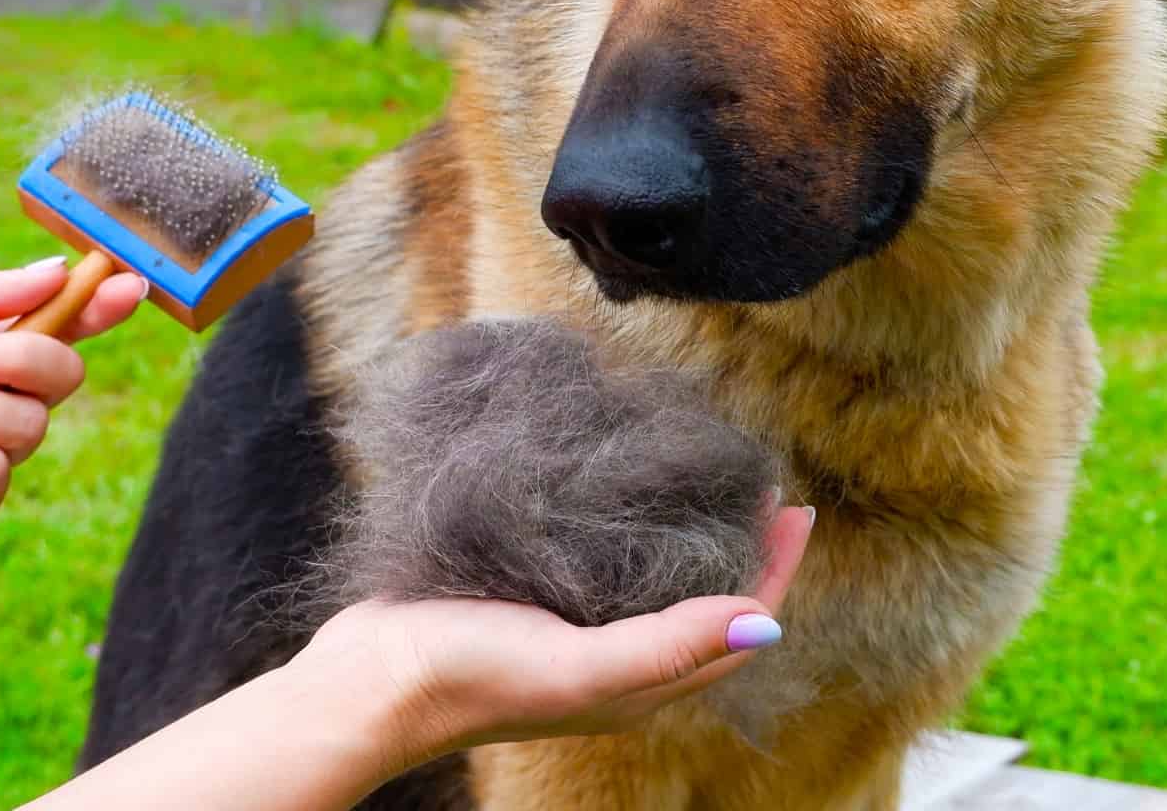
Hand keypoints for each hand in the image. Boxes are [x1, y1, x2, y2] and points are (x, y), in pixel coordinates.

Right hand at [295, 498, 815, 775]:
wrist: (371, 681)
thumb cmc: (474, 677)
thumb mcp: (580, 666)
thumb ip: (670, 646)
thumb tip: (767, 623)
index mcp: (639, 686)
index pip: (735, 628)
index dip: (773, 570)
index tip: (795, 506)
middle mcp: (616, 662)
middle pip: (705, 604)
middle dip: (743, 548)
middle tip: (761, 484)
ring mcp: (575, 632)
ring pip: (658, 584)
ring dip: (692, 535)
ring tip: (709, 480)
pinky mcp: (536, 603)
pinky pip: (607, 567)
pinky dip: (634, 529)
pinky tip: (626, 491)